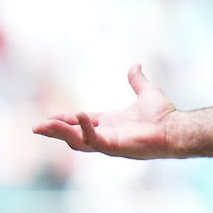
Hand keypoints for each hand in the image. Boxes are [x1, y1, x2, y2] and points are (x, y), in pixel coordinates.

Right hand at [33, 64, 179, 159]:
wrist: (176, 127)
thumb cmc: (164, 114)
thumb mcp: (147, 92)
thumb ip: (137, 80)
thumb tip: (135, 65)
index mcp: (111, 124)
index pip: (82, 123)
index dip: (66, 120)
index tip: (50, 117)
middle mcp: (107, 134)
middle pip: (74, 135)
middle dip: (55, 132)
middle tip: (37, 127)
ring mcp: (109, 143)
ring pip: (77, 142)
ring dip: (61, 134)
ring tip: (44, 126)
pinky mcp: (113, 147)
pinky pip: (93, 140)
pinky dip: (84, 129)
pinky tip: (79, 116)